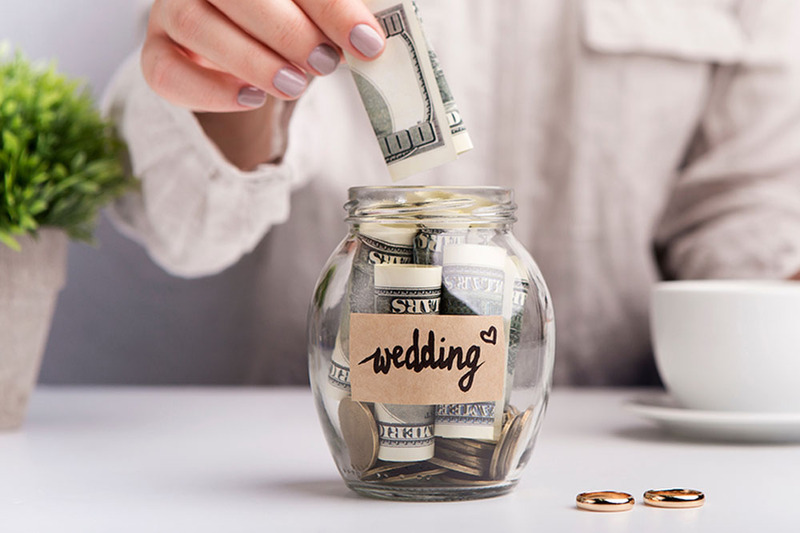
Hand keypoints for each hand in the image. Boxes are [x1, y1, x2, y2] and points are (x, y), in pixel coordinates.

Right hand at [141, 0, 385, 110]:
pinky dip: (209, 91)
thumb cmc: (293, 25)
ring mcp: (171, 10)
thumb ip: (339, 15)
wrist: (254, 56)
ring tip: (294, 85)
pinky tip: (252, 99)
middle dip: (286, 29)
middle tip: (325, 63)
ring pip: (194, 24)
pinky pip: (165, 71)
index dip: (330, 6)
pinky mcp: (157, 52)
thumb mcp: (321, 17)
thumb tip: (371, 38)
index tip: (367, 42)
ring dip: (250, 58)